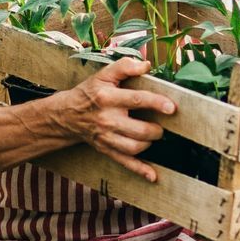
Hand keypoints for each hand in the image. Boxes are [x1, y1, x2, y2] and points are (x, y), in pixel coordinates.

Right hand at [56, 57, 176, 180]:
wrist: (67, 114)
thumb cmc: (90, 92)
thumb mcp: (104, 75)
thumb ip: (125, 66)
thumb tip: (146, 65)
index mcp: (108, 98)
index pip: (137, 100)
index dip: (156, 103)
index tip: (172, 107)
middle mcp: (107, 119)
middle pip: (139, 129)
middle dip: (156, 129)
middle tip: (161, 124)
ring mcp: (107, 137)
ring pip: (134, 147)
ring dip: (150, 143)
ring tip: (153, 134)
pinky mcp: (107, 149)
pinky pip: (125, 162)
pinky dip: (140, 170)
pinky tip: (153, 175)